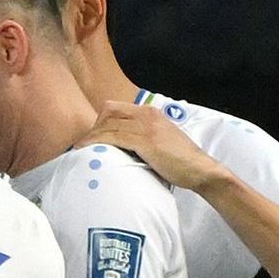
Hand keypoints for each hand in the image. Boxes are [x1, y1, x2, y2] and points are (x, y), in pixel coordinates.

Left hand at [88, 93, 220, 190]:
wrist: (199, 169)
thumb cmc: (180, 161)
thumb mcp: (160, 141)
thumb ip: (142, 137)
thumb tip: (121, 146)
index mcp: (151, 113)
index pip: (116, 108)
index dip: (100, 121)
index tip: (93, 137)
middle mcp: (148, 114)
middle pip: (108, 112)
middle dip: (94, 127)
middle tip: (86, 145)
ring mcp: (146, 126)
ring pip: (108, 124)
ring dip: (91, 136)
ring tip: (79, 149)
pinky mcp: (145, 140)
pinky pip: (112, 137)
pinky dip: (96, 142)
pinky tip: (85, 150)